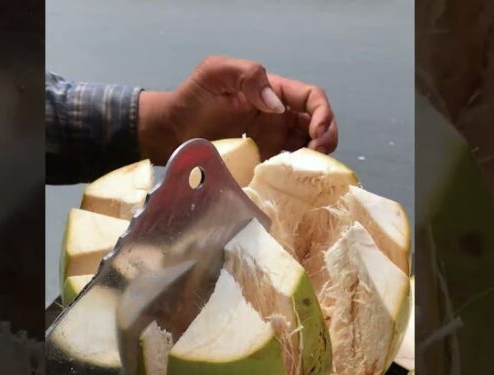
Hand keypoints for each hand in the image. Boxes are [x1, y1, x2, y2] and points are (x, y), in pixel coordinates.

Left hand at [138, 56, 338, 163]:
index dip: (322, 115)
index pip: (312, 98)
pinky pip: (285, 168)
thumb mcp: (215, 73)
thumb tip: (276, 105)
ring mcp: (270, 140)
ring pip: (306, 148)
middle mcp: (277, 115)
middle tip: (316, 159)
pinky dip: (294, 175)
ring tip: (305, 174)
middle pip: (317, 125)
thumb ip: (248, 76)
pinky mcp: (259, 161)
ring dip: (313, 161)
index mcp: (273, 91)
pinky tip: (289, 184)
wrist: (168, 131)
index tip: (315, 135)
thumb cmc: (190, 98)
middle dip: (326, 140)